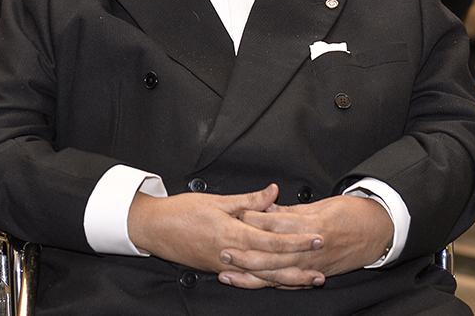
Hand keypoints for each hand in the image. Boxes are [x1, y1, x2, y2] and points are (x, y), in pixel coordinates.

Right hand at [127, 183, 323, 284]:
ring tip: (309, 279)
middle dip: (299, 263)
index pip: (271, 240)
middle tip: (321, 262)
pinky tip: (281, 282)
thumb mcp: (216, 200)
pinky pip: (249, 279)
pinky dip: (268, 281)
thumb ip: (248, 200)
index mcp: (230, 234)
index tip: (315, 237)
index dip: (296, 240)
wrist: (153, 228)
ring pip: (262, 277)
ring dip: (288, 278)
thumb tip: (273, 193)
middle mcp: (229, 254)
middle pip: (271, 264)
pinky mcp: (219, 270)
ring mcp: (225, 266)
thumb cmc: (180, 212)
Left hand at [219, 194, 393, 289]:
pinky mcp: (316, 274)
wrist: (380, 231)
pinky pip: (289, 283)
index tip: (233, 216)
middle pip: (271, 253)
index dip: (253, 221)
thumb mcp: (323, 204)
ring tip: (228, 273)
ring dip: (251, 275)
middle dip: (245, 254)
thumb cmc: (353, 214)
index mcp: (312, 225)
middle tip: (223, 250)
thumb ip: (293, 209)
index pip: (276, 224)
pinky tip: (252, 284)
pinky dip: (269, 285)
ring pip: (277, 274)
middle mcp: (311, 248)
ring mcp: (313, 265)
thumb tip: (268, 206)